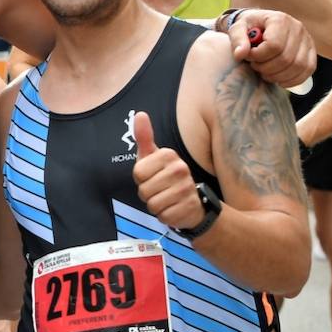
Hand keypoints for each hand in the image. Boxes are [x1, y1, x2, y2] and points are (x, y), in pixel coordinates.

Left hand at [130, 112, 202, 230]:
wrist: (193, 202)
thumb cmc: (165, 176)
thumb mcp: (152, 156)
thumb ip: (144, 137)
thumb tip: (140, 114)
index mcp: (169, 155)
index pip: (138, 173)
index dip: (141, 179)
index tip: (152, 176)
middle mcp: (181, 169)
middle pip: (144, 191)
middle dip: (147, 194)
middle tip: (160, 190)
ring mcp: (187, 189)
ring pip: (152, 205)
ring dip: (156, 206)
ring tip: (167, 199)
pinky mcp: (189, 208)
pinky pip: (163, 217)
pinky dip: (165, 216)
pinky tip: (175, 208)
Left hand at [228, 9, 314, 88]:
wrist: (259, 25)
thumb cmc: (248, 27)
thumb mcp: (237, 29)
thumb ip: (237, 40)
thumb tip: (240, 54)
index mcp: (279, 20)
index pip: (274, 46)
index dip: (258, 56)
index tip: (249, 57)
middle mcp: (297, 28)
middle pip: (286, 58)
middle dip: (266, 68)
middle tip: (255, 66)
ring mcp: (307, 40)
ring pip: (298, 66)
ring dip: (278, 76)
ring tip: (264, 72)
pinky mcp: (311, 52)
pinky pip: (308, 70)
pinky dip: (293, 80)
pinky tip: (279, 80)